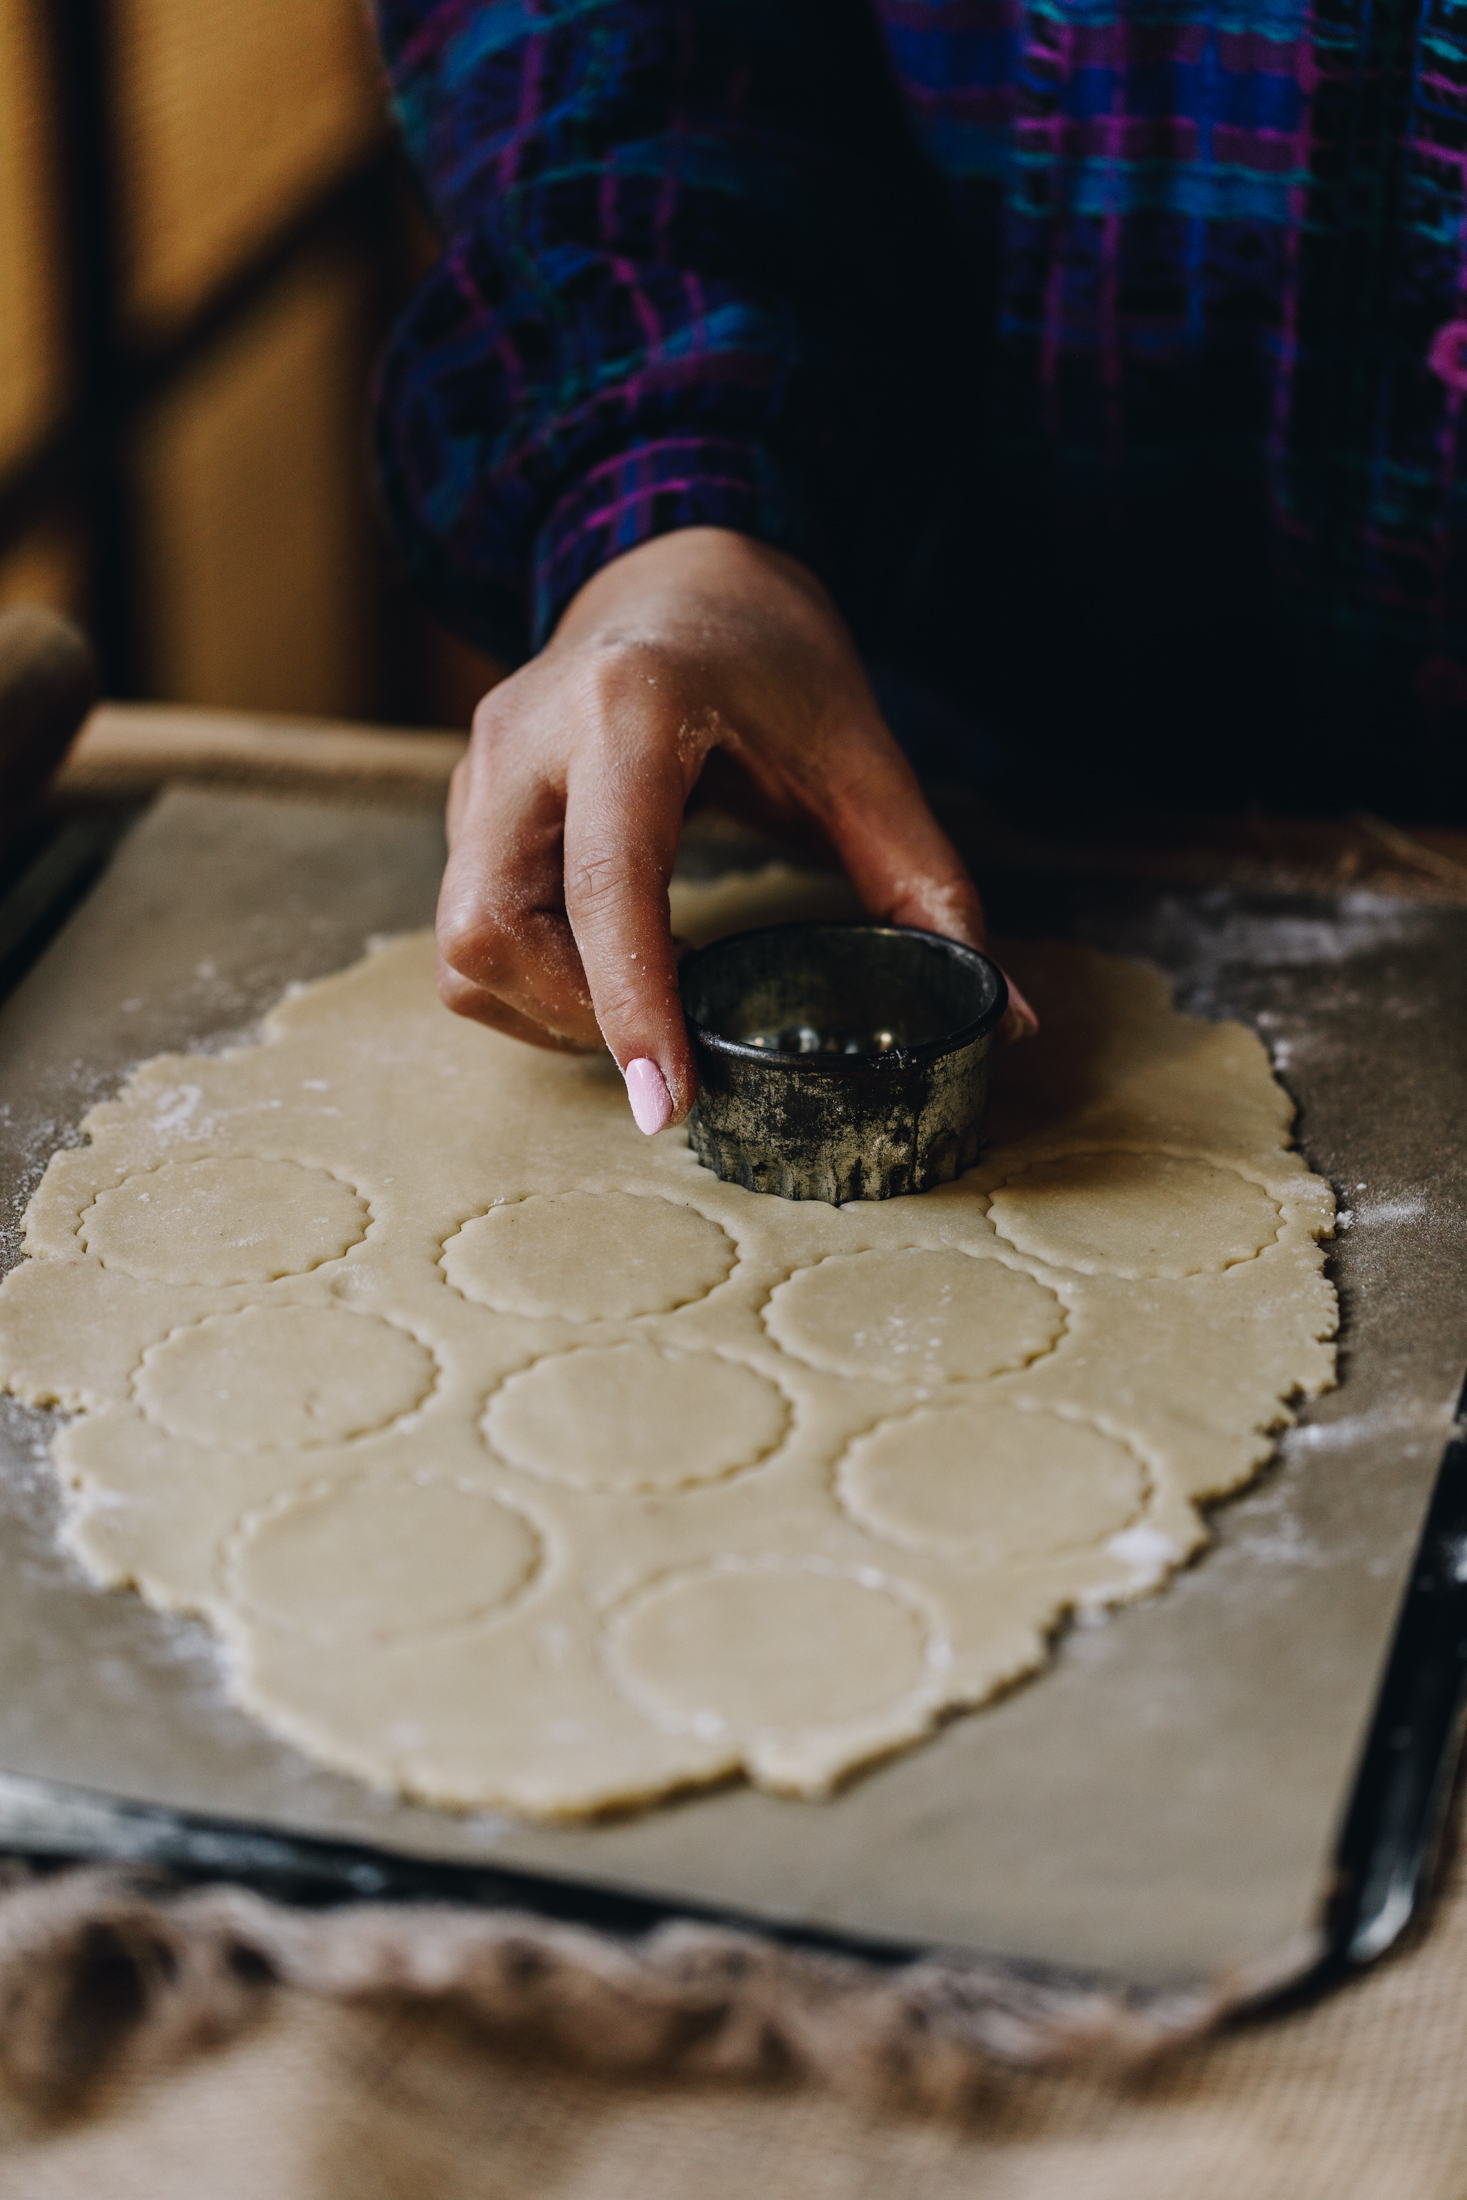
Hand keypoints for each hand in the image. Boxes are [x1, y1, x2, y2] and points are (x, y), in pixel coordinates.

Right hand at [436, 527, 1033, 1131]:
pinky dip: (533, 977)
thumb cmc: (775, 657)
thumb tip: (1007, 1016)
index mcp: (629, 710)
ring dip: (551, 1005)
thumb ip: (930, 887)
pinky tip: (606, 964)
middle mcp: (527, 736)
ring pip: (465, 946)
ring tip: (644, 1000)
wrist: (680, 566)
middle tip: (670, 1045)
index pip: (607, 885)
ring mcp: (477, 768)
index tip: (668, 1104)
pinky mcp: (466, 802)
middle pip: (491, 932)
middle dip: (579, 1016)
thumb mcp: (865, 760)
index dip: (632, 1007)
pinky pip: (468, 930)